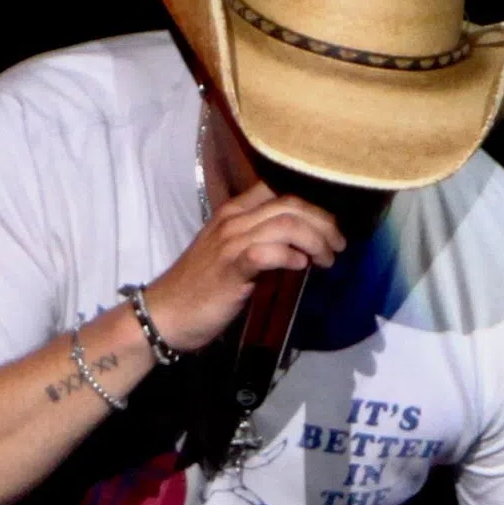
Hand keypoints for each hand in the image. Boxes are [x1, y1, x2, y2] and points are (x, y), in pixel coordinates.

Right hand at [146, 176, 343, 348]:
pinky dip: (291, 257)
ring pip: (286, 225)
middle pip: (290, 204)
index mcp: (233, 212)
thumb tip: (299, 247)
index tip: (328, 226)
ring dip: (316, 241)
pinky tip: (301, 268)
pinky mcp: (231, 268)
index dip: (311, 205)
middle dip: (323, 222)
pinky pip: (268, 252)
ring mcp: (230, 242)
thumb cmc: (199, 288)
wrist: (165, 315)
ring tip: (328, 260)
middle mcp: (232, 220)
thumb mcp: (229, 254)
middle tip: (338, 245)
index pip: (278, 190)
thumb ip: (259, 242)